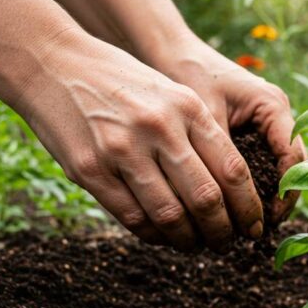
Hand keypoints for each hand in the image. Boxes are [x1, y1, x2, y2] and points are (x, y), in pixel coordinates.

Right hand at [13, 28, 263, 248]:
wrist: (53, 63)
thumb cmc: (120, 82)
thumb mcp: (169, 92)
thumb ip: (198, 133)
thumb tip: (229, 191)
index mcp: (187, 107)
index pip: (232, 169)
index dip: (249, 207)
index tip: (255, 225)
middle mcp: (159, 128)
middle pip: (206, 198)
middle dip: (223, 231)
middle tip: (227, 243)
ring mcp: (122, 150)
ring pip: (170, 216)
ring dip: (189, 240)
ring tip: (196, 244)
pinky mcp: (90, 170)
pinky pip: (132, 218)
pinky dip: (153, 235)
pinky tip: (162, 236)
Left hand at [147, 37, 306, 220]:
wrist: (174, 53)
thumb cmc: (189, 75)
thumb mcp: (204, 115)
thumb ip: (218, 153)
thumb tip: (220, 199)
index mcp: (274, 106)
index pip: (294, 156)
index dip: (286, 191)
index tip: (268, 218)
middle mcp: (278, 115)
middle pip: (293, 166)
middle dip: (280, 199)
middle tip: (259, 230)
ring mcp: (269, 123)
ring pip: (280, 167)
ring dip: (268, 196)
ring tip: (250, 225)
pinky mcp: (255, 130)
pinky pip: (263, 163)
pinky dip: (254, 185)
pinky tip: (237, 207)